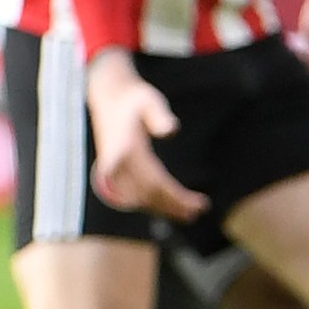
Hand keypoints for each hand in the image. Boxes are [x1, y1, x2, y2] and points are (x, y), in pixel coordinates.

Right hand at [84, 50, 204, 219]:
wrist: (107, 96)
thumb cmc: (133, 98)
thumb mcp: (148, 99)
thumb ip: (159, 114)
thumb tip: (172, 130)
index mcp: (126, 149)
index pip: (154, 182)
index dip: (176, 196)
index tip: (199, 204)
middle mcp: (118, 163)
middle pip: (148, 194)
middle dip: (174, 205)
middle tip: (201, 209)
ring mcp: (114, 169)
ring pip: (140, 198)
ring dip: (165, 207)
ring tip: (190, 213)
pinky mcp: (114, 171)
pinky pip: (134, 193)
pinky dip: (152, 202)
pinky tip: (169, 205)